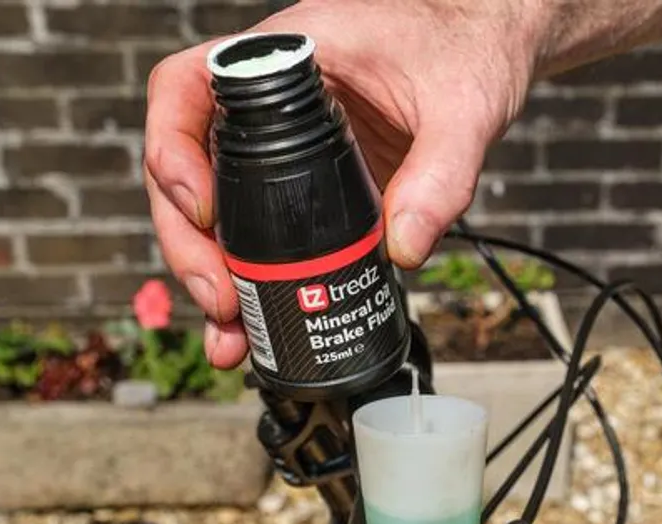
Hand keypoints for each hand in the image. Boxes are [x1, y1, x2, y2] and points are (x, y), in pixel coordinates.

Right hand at [144, 0, 542, 367]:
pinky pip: (267, 232)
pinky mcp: (313, 186)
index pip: (185, 87)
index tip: (203, 211)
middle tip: (220, 300)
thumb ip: (442, 175)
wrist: (489, 49)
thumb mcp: (464, 108)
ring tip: (231, 336)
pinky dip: (259, 281)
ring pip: (219, 210)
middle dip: (191, 243)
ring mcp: (286, 147)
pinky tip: (262, 324)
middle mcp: (272, 103)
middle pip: (189, 168)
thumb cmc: (466, 49)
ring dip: (217, 275)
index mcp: (288, 57)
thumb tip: (403, 248)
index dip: (173, 151)